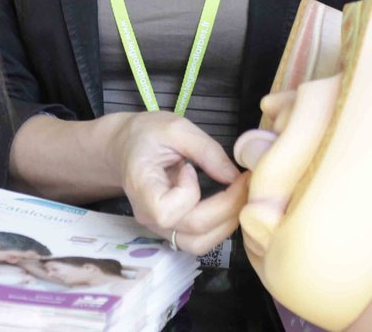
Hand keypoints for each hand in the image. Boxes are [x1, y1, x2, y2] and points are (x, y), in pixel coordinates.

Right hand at [109, 112, 248, 254]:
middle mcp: (148, 216)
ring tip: (240, 194)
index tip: (190, 166)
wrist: (127, 145)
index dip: (189, 191)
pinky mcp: (173, 229)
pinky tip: (230, 202)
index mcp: (141, 189)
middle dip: (227, 208)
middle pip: (193, 232)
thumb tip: (234, 176)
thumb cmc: (147, 134)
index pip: (167, 211)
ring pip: (200, 244)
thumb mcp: (176, 128)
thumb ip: (206, 150)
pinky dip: (221, 225)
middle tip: (244, 182)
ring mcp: (160, 228)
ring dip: (228, 222)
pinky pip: (200, 239)